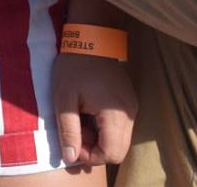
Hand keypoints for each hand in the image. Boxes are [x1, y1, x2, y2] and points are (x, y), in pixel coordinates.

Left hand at [53, 52, 136, 170]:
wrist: (91, 38)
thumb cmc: (74, 66)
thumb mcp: (64, 98)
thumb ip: (68, 131)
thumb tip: (70, 159)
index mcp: (115, 114)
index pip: (112, 154)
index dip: (90, 156)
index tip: (73, 141)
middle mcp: (130, 114)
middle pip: (118, 151)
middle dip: (95, 149)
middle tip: (77, 130)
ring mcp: (132, 107)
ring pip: (120, 140)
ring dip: (100, 139)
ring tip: (81, 119)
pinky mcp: (129, 102)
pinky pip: (121, 128)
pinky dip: (105, 129)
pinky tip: (89, 113)